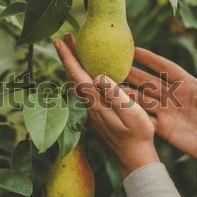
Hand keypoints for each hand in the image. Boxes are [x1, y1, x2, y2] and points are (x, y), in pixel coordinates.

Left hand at [53, 34, 158, 177]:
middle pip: (72, 77)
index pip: (77, 75)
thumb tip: (98, 76)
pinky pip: (81, 93)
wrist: (134, 158)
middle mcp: (88, 106)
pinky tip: (85, 75)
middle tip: (66, 38)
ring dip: (73, 67)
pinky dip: (79, 78)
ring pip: (75, 85)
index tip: (59, 41)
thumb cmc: (138, 135)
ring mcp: (89, 112)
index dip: (68, 57)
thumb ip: (115, 95)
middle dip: (68, 57)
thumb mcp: (132, 113)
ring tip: (74, 51)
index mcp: (96, 103)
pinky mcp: (93, 116)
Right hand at [124, 47, 196, 172]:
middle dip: (131, 74)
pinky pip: (144, 119)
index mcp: (186, 84)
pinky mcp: (163, 128)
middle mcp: (172, 96)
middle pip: (147, 82)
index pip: (165, 67)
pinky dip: (131, 114)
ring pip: (141, 99)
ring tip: (108, 86)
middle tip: (112, 65)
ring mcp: (166, 112)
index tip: (134, 50)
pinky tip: (117, 108)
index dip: (150, 59)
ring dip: (126, 93)